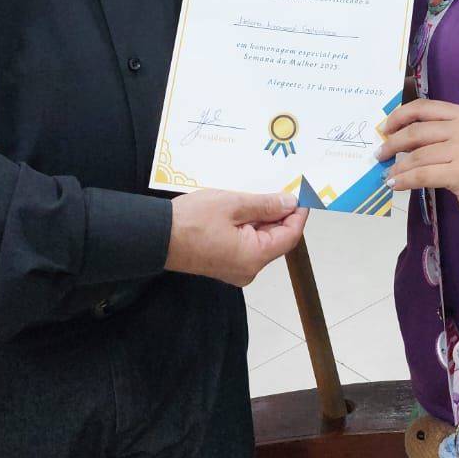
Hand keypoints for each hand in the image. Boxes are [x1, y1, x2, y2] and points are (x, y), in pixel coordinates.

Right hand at [164, 190, 308, 286]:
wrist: (156, 237)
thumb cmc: (192, 220)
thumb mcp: (233, 204)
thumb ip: (265, 205)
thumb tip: (290, 204)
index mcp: (254, 256)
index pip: (290, 236)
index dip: (299, 214)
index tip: (302, 194)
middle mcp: (249, 269)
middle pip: (276, 240)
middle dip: (281, 215)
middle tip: (283, 188)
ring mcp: (236, 269)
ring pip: (261, 241)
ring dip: (265, 219)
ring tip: (264, 193)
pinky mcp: (225, 264)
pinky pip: (247, 244)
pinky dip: (250, 226)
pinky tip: (246, 207)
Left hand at [377, 98, 458, 230]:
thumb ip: (437, 136)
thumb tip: (397, 138)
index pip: (422, 108)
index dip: (398, 116)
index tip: (384, 128)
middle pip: (416, 132)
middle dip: (392, 143)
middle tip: (380, 154)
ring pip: (417, 156)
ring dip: (396, 167)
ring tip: (387, 174)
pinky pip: (422, 175)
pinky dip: (404, 180)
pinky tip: (394, 184)